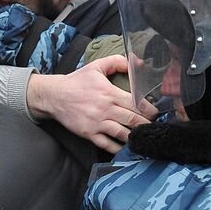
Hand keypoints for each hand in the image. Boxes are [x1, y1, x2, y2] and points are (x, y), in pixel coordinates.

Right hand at [27, 55, 147, 153]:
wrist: (54, 96)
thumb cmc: (77, 81)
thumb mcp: (96, 66)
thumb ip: (117, 61)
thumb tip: (137, 63)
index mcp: (109, 93)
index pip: (135, 103)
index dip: (149, 110)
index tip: (155, 114)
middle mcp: (104, 109)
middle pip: (132, 120)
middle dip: (146, 125)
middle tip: (154, 127)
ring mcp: (96, 123)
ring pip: (122, 134)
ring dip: (135, 137)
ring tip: (143, 137)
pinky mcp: (88, 133)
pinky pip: (107, 144)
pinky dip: (118, 148)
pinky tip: (126, 147)